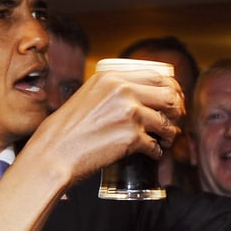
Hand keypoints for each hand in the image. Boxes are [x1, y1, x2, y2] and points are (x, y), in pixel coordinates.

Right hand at [22, 68, 182, 188]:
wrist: (53, 153)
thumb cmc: (64, 130)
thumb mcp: (86, 96)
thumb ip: (110, 91)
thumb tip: (134, 97)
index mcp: (111, 77)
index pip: (156, 76)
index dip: (171, 89)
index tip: (173, 99)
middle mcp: (123, 91)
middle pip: (168, 96)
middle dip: (177, 109)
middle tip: (174, 120)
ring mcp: (129, 114)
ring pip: (166, 122)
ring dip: (170, 133)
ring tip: (165, 139)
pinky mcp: (131, 138)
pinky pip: (155, 145)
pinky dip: (157, 151)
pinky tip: (152, 153)